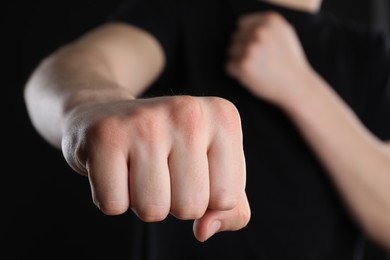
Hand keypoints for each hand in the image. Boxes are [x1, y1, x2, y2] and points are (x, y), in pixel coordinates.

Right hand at [61, 95, 249, 240]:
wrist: (108, 115)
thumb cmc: (168, 148)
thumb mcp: (213, 171)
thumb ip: (231, 210)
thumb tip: (204, 230)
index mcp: (223, 117)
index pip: (227, 199)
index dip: (206, 197)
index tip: (190, 169)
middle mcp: (188, 112)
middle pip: (191, 206)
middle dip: (173, 202)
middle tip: (160, 169)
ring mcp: (145, 120)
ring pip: (152, 210)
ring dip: (143, 202)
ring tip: (138, 168)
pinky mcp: (105, 134)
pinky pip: (114, 205)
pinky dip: (113, 197)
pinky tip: (115, 167)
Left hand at [226, 11, 313, 106]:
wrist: (296, 85)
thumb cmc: (289, 62)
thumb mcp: (283, 33)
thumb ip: (265, 26)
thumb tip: (241, 26)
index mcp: (269, 20)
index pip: (241, 25)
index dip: (247, 38)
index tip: (256, 48)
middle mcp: (259, 31)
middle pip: (234, 38)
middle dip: (242, 50)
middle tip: (258, 61)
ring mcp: (251, 48)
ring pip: (230, 52)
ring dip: (238, 61)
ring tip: (256, 68)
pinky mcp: (243, 64)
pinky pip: (228, 66)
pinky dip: (236, 73)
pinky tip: (251, 76)